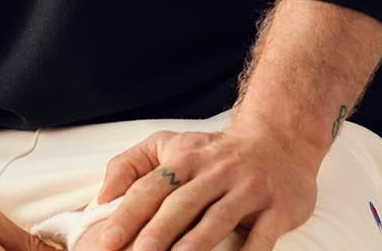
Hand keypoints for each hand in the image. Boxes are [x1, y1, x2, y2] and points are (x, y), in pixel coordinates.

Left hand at [77, 122, 321, 250]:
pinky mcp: (277, 208)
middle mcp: (215, 171)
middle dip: (156, 234)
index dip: (128, 214)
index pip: (151, 187)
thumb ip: (132, 165)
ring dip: (193, 247)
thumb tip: (103, 195)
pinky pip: (260, 238)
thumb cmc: (212, 152)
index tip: (107, 241)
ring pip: (216, 222)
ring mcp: (248, 189)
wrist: (279, 140)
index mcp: (186, 158)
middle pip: (181, 206)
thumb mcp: (171, 146)